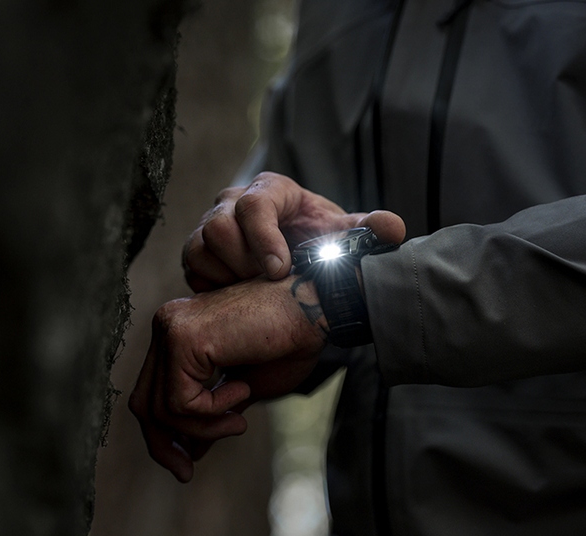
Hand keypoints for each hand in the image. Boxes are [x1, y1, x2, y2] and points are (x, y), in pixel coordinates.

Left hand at [128, 275, 328, 481]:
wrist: (314, 308)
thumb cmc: (288, 343)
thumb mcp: (244, 391)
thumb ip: (212, 414)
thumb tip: (189, 452)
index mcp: (179, 336)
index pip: (152, 394)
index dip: (163, 435)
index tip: (187, 465)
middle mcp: (167, 328)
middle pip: (144, 403)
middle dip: (164, 444)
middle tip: (188, 472)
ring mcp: (171, 330)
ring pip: (162, 408)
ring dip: (203, 428)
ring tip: (239, 421)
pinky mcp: (182, 338)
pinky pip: (181, 401)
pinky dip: (212, 410)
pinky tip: (242, 390)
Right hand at [183, 172, 405, 290]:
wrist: (299, 256)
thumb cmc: (319, 240)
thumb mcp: (345, 234)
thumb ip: (368, 230)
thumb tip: (393, 229)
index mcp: (269, 190)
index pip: (253, 205)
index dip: (262, 239)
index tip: (279, 271)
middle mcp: (232, 202)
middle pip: (218, 226)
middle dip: (243, 263)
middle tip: (269, 286)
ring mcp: (210, 226)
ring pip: (199, 248)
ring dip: (228, 276)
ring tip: (256, 290)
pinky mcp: (198, 252)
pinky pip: (192, 269)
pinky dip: (213, 287)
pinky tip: (239, 295)